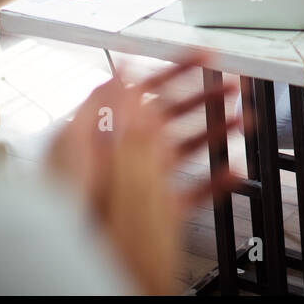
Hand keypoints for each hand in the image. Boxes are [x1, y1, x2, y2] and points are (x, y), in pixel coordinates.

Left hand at [46, 56, 244, 294]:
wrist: (64, 246)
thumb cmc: (59, 196)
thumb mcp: (76, 141)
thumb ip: (105, 104)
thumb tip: (123, 68)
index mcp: (108, 128)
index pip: (145, 89)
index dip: (176, 69)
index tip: (204, 57)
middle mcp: (127, 150)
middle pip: (173, 115)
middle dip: (205, 96)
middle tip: (234, 86)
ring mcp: (142, 180)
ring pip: (187, 149)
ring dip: (216, 132)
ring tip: (243, 121)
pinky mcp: (156, 211)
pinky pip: (192, 190)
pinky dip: (215, 181)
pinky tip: (233, 171)